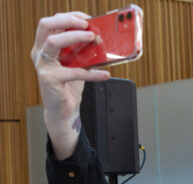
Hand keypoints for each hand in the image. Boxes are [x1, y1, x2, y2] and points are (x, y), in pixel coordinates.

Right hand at [31, 12, 109, 158]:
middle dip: (67, 20)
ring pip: (54, 42)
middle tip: (87, 25)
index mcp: (44, 46)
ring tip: (93, 39)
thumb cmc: (69, 85)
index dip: (69, 16)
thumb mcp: (76, 63)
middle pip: (46, 25)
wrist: (64, 110)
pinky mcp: (50, 79)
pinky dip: (92, 73)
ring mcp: (43, 65)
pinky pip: (74, 72)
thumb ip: (83, 51)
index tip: (87, 18)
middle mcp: (40, 53)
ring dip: (75, 37)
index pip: (51, 22)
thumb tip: (101, 39)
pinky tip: (105, 74)